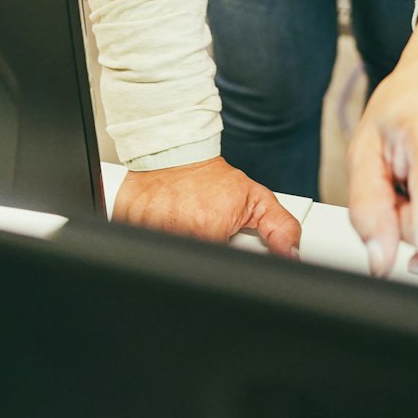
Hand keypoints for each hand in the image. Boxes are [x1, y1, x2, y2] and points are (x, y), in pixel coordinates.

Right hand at [111, 156, 300, 256]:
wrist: (175, 151)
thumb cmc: (213, 178)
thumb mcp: (256, 199)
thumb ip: (279, 228)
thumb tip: (292, 255)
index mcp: (208, 228)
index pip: (217, 266)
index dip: (221, 258)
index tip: (221, 246)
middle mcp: (176, 229)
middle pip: (189, 262)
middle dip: (199, 250)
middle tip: (202, 230)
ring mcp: (147, 226)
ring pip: (163, 255)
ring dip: (174, 244)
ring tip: (184, 223)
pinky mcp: (125, 220)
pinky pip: (136, 243)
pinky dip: (149, 237)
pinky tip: (163, 221)